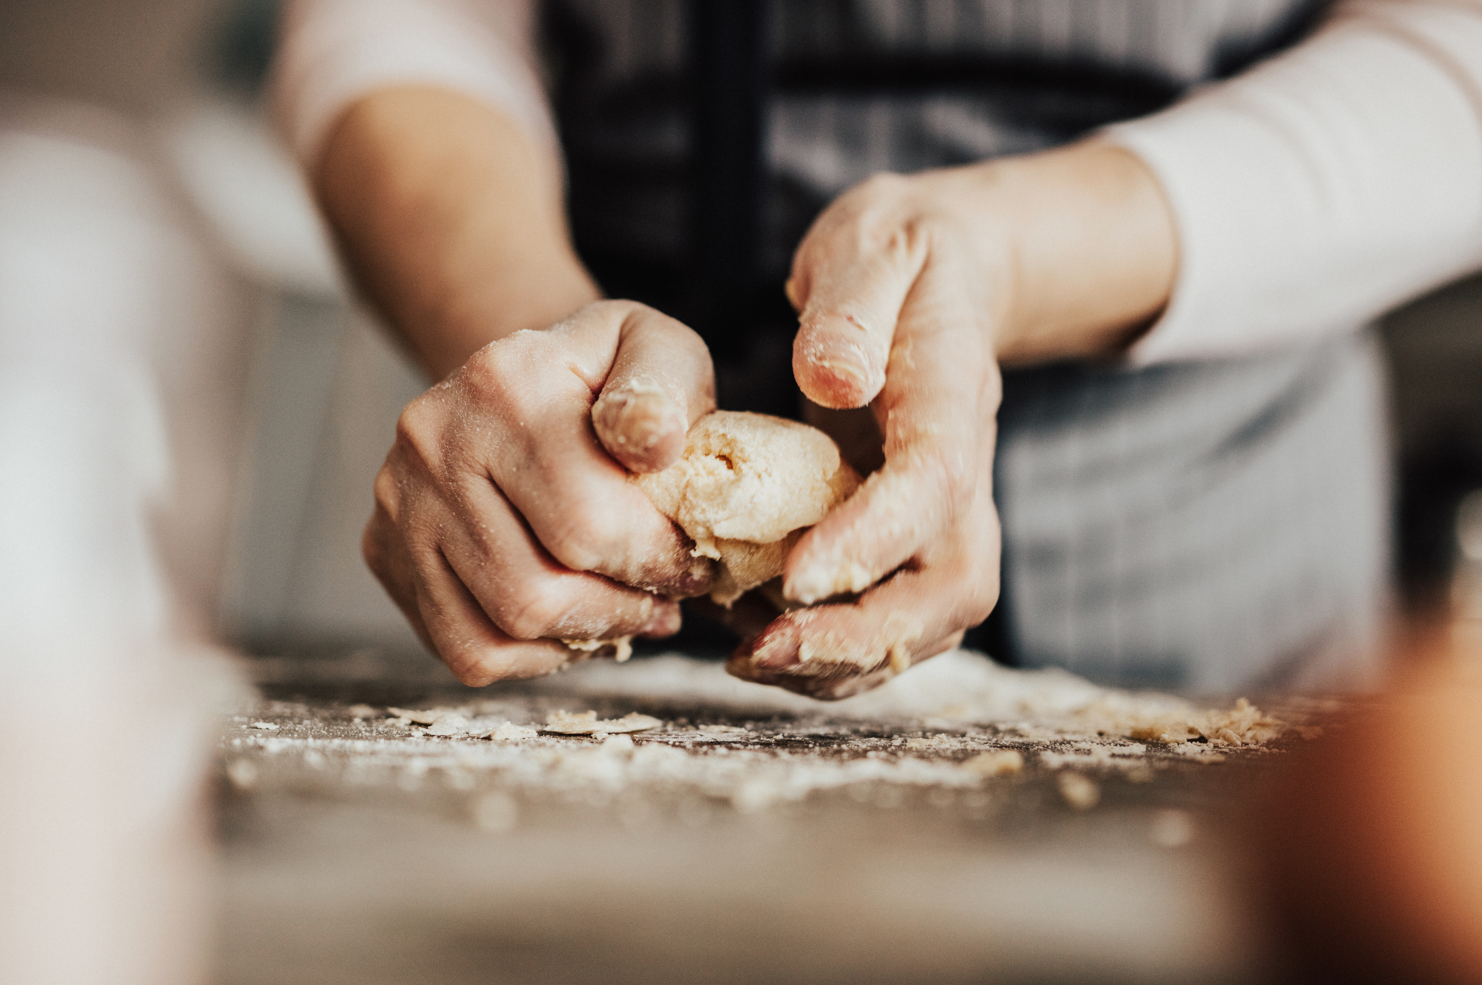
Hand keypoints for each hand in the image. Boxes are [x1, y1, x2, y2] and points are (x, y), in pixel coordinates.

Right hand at [364, 301, 716, 684]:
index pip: (586, 521)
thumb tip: (655, 442)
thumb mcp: (653, 349)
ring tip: (627, 610)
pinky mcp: (386, 551)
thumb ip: (664, 390)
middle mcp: (434, 441)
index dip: (658, 563)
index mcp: (504, 382)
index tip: (694, 565)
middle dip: (624, 608)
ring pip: (501, 629)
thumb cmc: (602, 378)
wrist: (519, 382)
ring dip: (584, 637)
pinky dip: (533, 655)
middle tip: (666, 599)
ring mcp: (400, 502)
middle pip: (537, 589)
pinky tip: (574, 623)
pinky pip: (465, 648)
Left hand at [729, 141, 1175, 698]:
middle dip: (862, 637)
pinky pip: (894, 617)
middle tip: (762, 650)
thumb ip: (851, 308)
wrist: (945, 270)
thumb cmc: (898, 253)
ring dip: (844, 660)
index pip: (932, 486)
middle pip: (951, 587)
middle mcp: (964, 471)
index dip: (871, 542)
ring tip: (749, 658)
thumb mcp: (871, 247)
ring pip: (928, 621)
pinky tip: (762, 639)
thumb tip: (832, 380)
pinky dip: (835, 650)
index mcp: (952, 397)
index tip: (793, 577)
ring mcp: (947, 513)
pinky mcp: (916, 536)